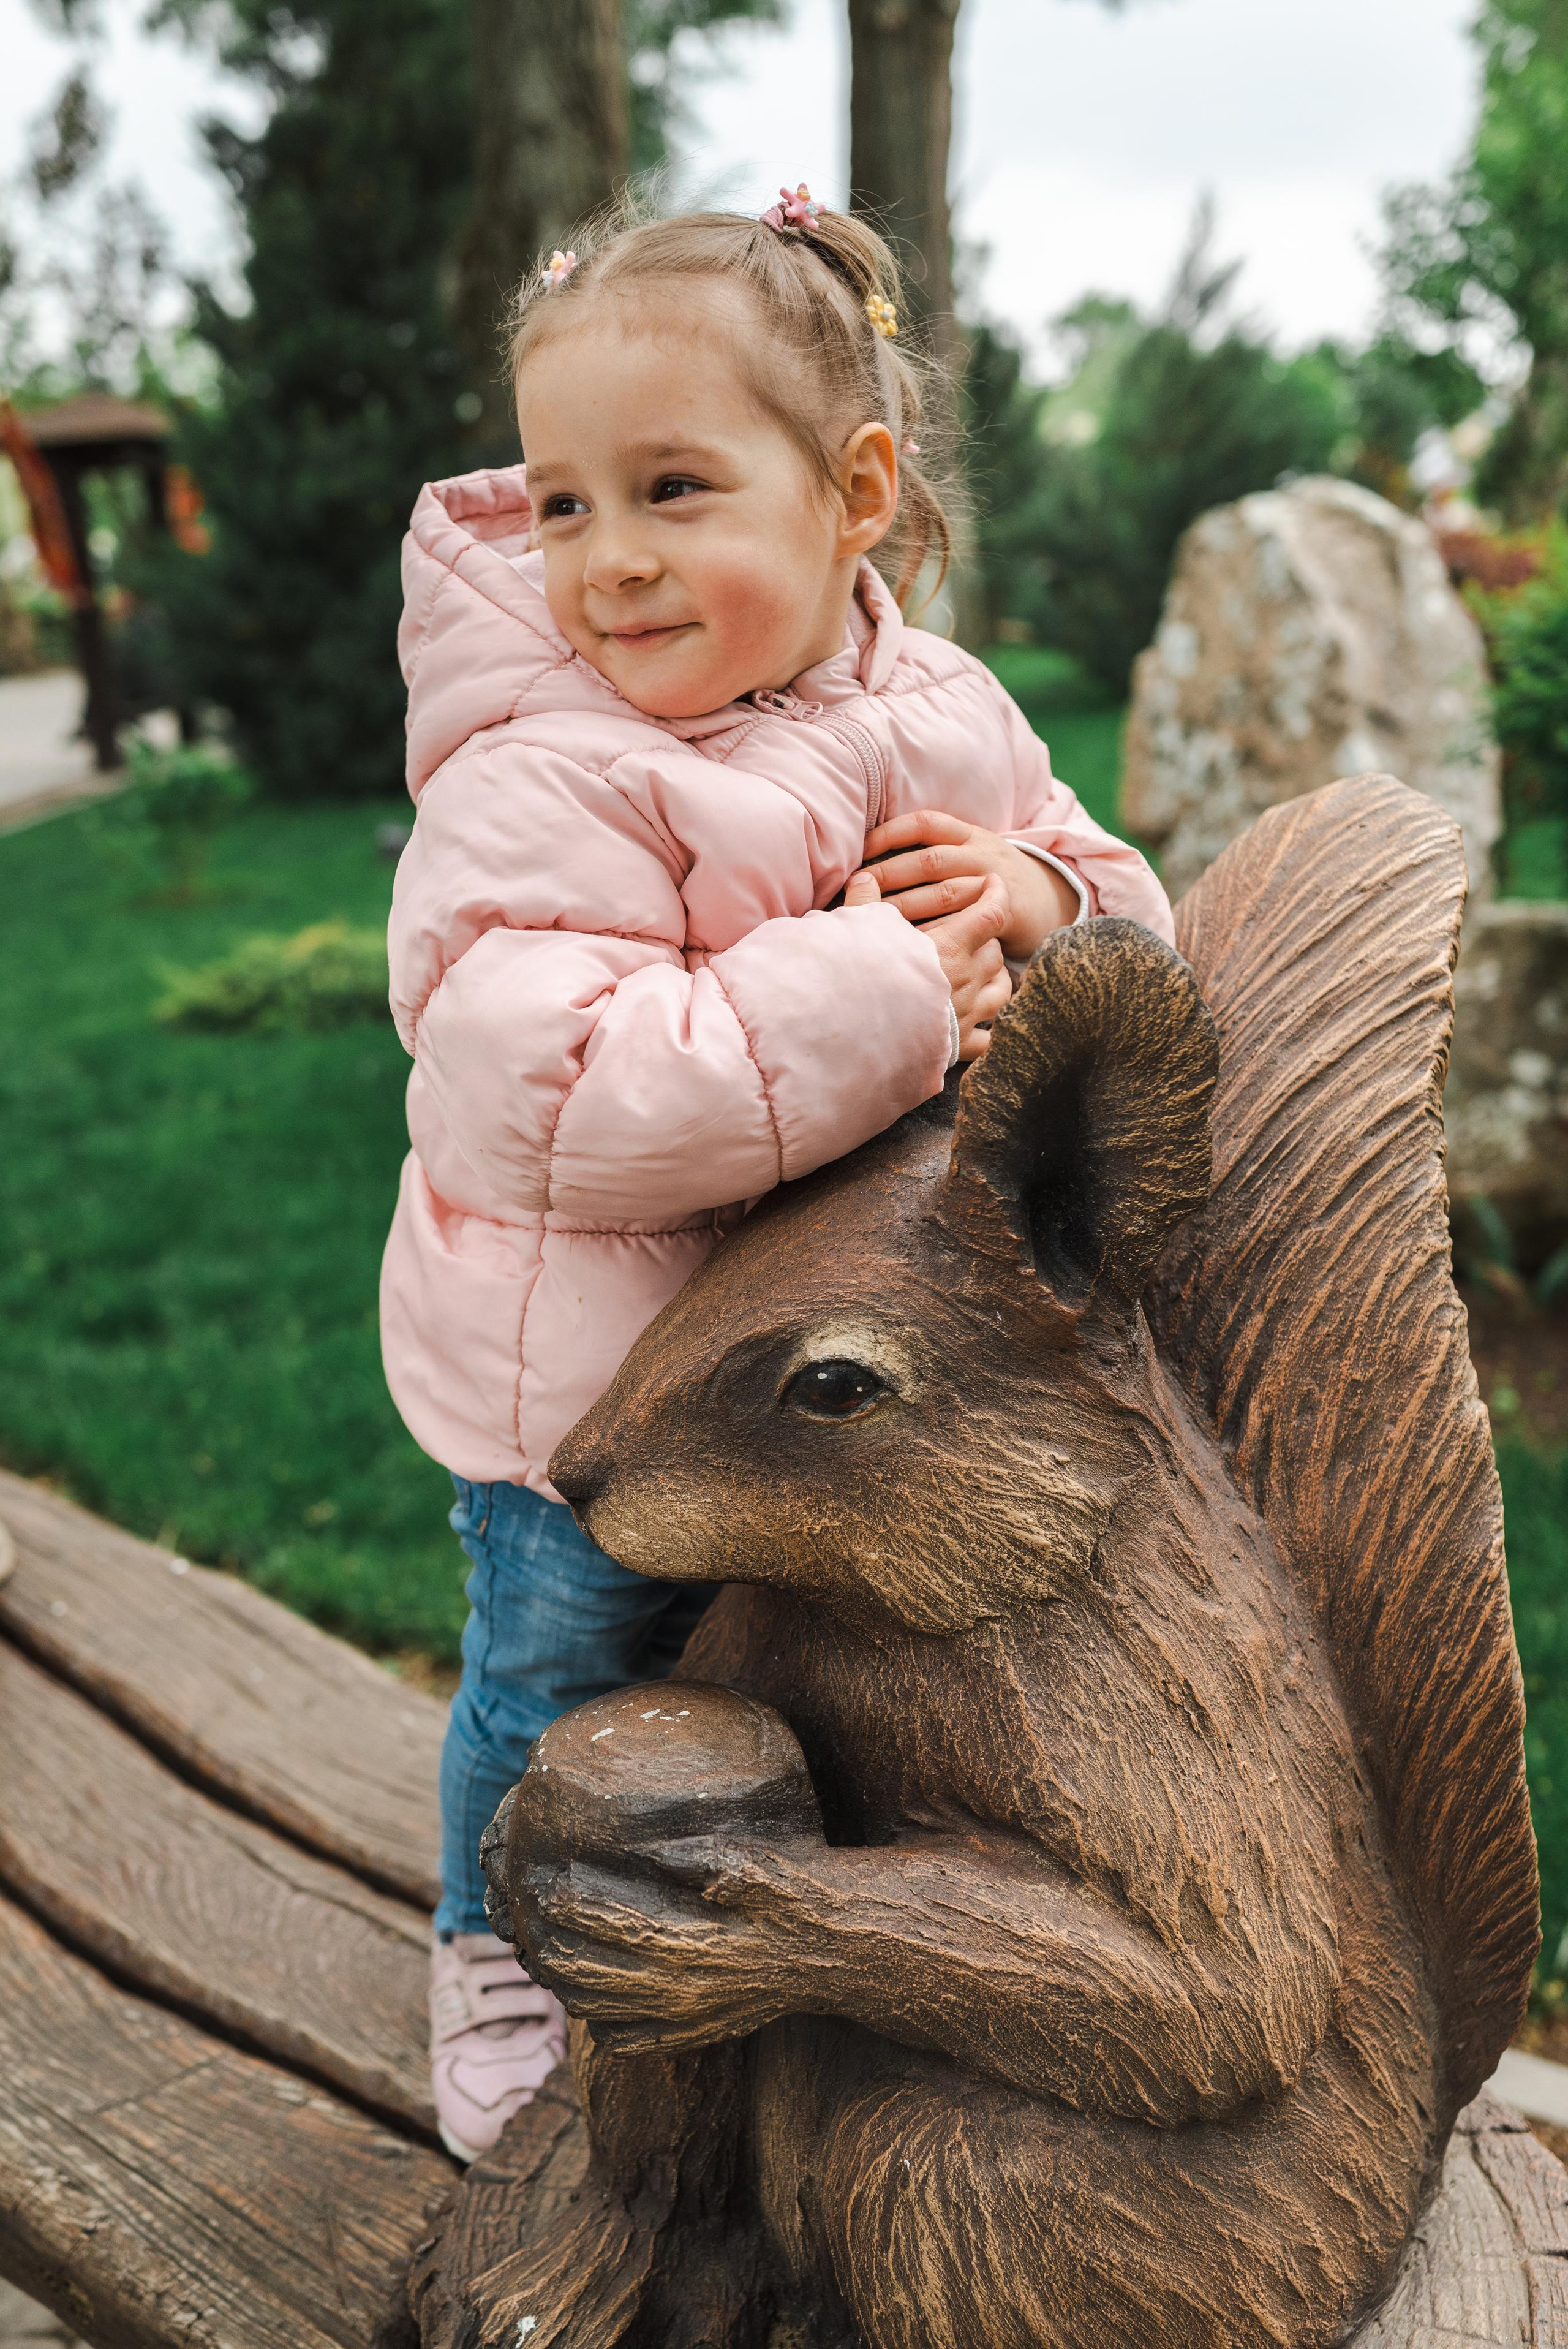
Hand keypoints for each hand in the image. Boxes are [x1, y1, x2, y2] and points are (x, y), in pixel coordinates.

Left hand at [519, 1837, 812, 2053]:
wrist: (834, 1949)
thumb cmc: (791, 1891)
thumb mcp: (746, 1860)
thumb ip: (693, 1856)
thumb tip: (642, 1840)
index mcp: (687, 1940)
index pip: (606, 1923)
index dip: (567, 1902)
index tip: (539, 1880)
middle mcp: (679, 1988)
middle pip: (589, 1972)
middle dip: (551, 1942)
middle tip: (526, 1917)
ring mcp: (686, 2018)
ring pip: (600, 2011)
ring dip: (565, 1983)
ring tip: (545, 1953)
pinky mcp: (697, 2033)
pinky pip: (630, 2042)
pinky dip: (599, 2024)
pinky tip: (588, 2001)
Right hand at [847, 864, 1010, 1060]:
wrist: (854, 1028)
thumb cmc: (860, 975)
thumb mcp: (861, 930)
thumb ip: (866, 901)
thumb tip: (862, 875)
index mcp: (951, 947)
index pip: (990, 915)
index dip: (996, 895)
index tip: (994, 883)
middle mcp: (967, 980)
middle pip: (995, 953)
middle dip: (987, 941)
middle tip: (971, 937)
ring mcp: (966, 1015)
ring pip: (1000, 990)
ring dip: (995, 978)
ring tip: (982, 974)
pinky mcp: (957, 1046)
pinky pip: (987, 1039)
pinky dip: (986, 1029)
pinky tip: (977, 1025)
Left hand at [849, 810, 1079, 961]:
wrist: (1052, 899)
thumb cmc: (993, 880)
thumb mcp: (970, 853)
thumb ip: (933, 853)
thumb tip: (874, 861)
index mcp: (968, 834)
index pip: (925, 823)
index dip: (891, 833)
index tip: (863, 849)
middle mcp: (981, 853)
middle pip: (929, 860)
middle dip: (890, 873)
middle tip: (858, 889)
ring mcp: (994, 882)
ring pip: (944, 892)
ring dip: (906, 905)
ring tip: (874, 917)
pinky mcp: (1004, 912)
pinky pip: (965, 920)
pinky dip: (935, 930)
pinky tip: (910, 941)